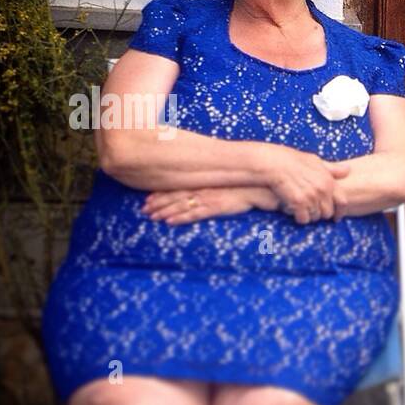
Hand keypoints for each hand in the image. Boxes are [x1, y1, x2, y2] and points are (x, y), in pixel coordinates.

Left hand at [143, 185, 279, 224]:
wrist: (261, 186)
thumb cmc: (246, 186)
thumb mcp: (225, 184)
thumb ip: (213, 187)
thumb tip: (204, 192)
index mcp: (204, 182)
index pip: (178, 187)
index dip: (161, 193)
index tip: (148, 198)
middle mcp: (202, 188)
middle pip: (175, 195)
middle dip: (157, 203)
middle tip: (143, 210)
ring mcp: (208, 197)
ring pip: (181, 204)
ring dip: (164, 211)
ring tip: (151, 217)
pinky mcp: (216, 206)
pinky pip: (195, 213)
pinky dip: (180, 217)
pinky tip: (170, 222)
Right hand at [264, 148, 338, 223]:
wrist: (273, 163)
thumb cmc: (293, 160)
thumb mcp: (315, 161)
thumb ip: (332, 169)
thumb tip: (348, 170)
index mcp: (328, 180)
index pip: (342, 202)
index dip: (340, 212)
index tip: (336, 218)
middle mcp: (322, 189)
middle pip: (328, 213)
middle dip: (321, 214)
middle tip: (312, 211)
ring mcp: (310, 197)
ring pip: (315, 217)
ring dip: (309, 216)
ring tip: (301, 208)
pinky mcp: (298, 203)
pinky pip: (303, 219)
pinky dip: (299, 218)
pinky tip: (294, 211)